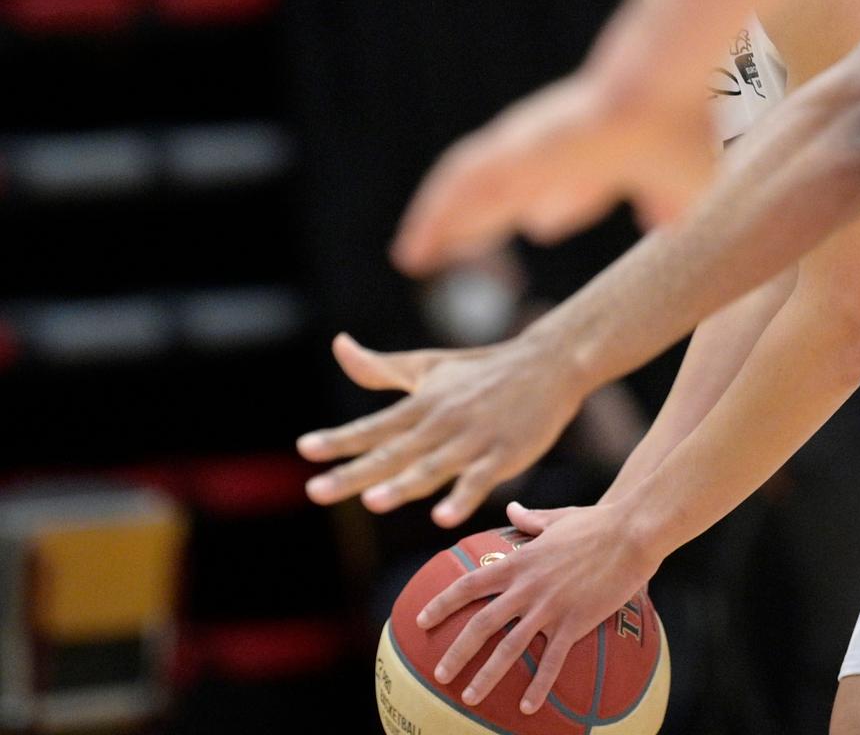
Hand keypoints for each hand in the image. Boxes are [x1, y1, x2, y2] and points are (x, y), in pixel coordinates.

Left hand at [297, 331, 587, 526]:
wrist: (549, 364)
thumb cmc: (483, 369)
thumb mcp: (429, 366)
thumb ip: (381, 367)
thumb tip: (338, 345)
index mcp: (422, 404)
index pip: (374, 426)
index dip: (340, 438)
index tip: (306, 448)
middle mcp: (442, 422)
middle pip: (393, 451)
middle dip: (354, 473)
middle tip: (316, 490)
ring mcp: (473, 439)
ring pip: (432, 467)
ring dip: (403, 484)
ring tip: (372, 501)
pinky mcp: (504, 455)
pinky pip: (479, 480)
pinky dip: (462, 498)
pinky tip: (442, 517)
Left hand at [390, 72, 715, 276]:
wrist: (658, 90)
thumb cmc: (678, 136)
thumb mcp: (684, 185)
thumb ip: (668, 204)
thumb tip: (663, 223)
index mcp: (601, 155)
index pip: (572, 182)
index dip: (559, 206)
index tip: (540, 226)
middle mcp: (558, 148)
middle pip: (512, 186)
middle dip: (486, 217)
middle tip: (461, 242)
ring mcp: (528, 148)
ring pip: (475, 190)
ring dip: (446, 222)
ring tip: (416, 253)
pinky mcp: (508, 152)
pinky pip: (457, 186)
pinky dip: (434, 215)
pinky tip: (414, 245)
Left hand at [418, 499, 658, 715]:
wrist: (632, 531)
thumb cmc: (599, 522)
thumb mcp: (558, 518)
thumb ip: (531, 520)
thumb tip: (512, 510)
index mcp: (520, 561)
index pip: (469, 584)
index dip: (442, 604)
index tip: (421, 620)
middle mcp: (527, 587)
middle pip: (481, 625)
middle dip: (456, 652)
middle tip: (439, 674)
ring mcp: (549, 607)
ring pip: (509, 648)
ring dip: (486, 676)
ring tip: (469, 697)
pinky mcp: (574, 622)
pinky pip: (551, 661)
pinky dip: (538, 686)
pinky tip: (528, 706)